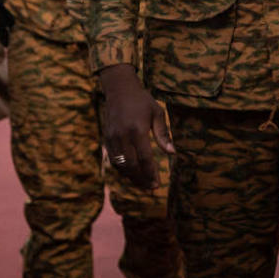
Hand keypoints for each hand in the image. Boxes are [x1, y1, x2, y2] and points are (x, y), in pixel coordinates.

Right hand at [99, 63, 173, 189]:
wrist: (119, 89)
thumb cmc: (142, 101)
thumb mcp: (157, 113)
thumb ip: (163, 134)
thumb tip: (172, 153)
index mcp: (137, 130)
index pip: (145, 158)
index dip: (151, 173)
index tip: (158, 184)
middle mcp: (122, 136)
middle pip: (132, 165)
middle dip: (142, 180)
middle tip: (151, 188)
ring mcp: (112, 138)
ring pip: (121, 165)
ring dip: (132, 178)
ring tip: (142, 185)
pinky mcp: (106, 138)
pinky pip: (113, 160)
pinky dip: (122, 170)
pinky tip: (131, 174)